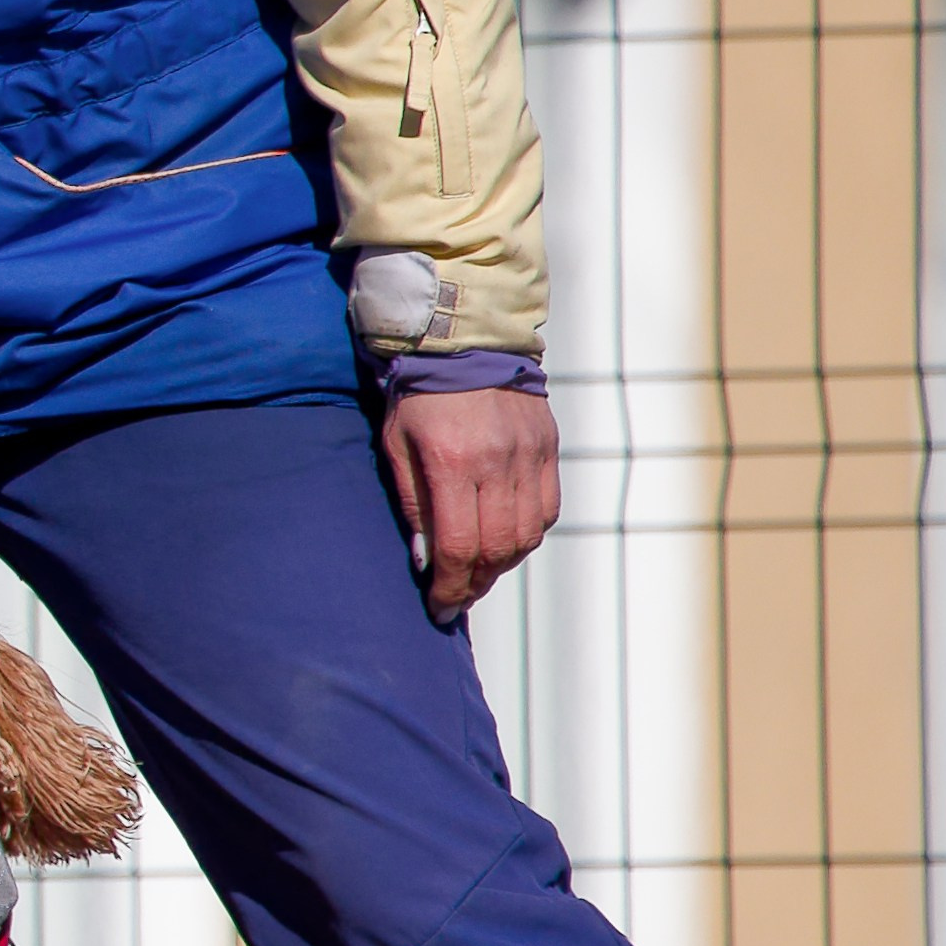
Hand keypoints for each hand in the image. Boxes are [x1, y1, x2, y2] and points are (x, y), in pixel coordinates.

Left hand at [380, 387, 561, 621]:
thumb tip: (426, 560)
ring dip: (502, 564)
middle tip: (457, 595)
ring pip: (527, 534)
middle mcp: (497, 461)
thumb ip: (413, 504)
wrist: (464, 337)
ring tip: (479, 573)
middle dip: (475, 583)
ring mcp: (529, 454)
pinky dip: (527, 534)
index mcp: (453, 461)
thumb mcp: (397, 445)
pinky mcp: (548, 447)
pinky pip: (547, 509)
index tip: (438, 607)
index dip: (451, 587)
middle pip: (498, 549)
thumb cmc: (417, 393)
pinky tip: (506, 540)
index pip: (460, 546)